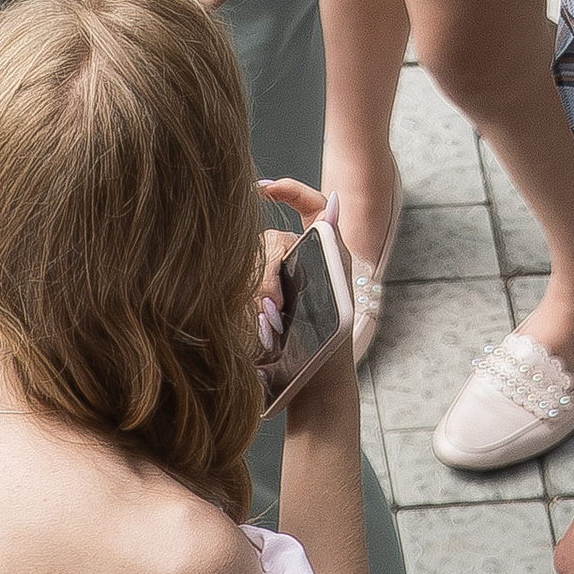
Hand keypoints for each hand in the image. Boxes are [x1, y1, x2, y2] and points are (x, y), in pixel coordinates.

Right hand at [254, 175, 322, 350]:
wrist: (309, 384)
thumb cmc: (328, 342)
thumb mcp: (334, 288)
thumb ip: (330, 244)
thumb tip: (334, 200)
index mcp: (320, 251)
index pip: (309, 205)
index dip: (290, 191)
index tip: (263, 188)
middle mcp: (295, 261)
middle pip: (270, 241)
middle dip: (269, 272)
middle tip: (277, 306)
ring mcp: (272, 283)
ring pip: (251, 264)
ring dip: (258, 293)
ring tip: (269, 324)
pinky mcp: (253, 304)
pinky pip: (239, 287)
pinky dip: (244, 308)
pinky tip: (254, 327)